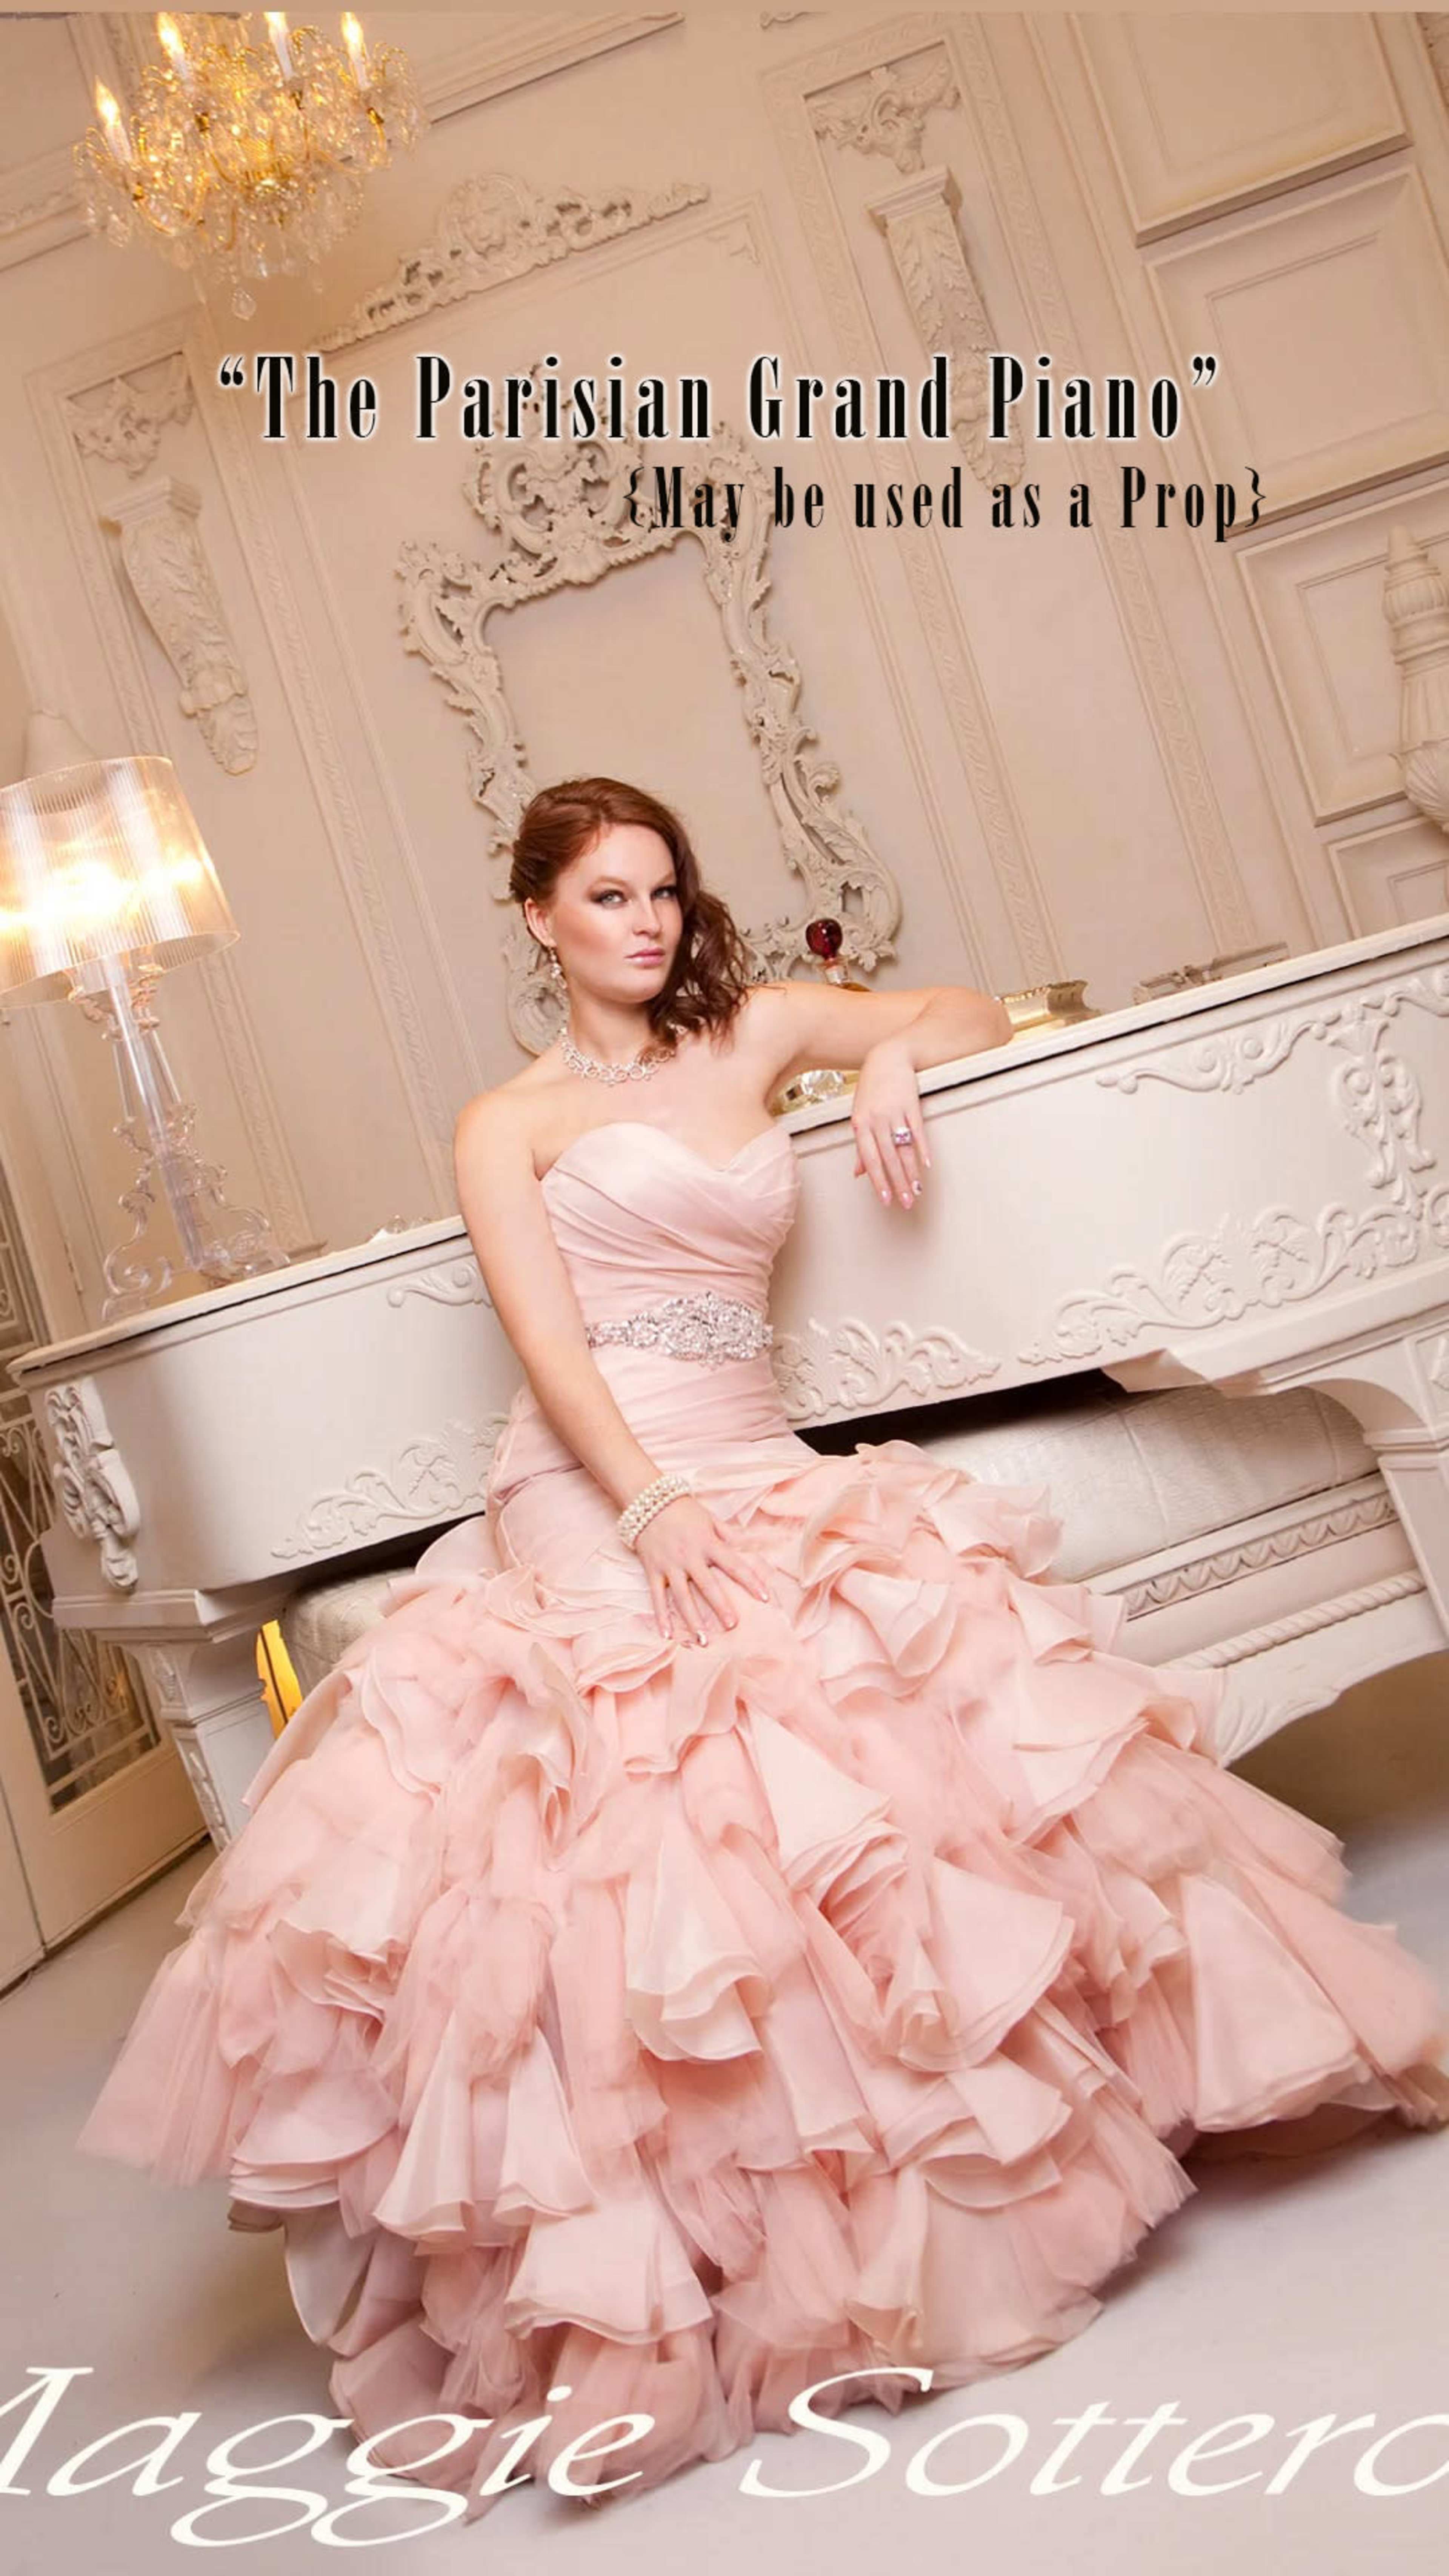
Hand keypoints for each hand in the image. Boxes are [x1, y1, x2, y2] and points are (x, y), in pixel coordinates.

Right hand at [631, 1493, 772, 1642]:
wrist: (647, 1500)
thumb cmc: (683, 1510)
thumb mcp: (710, 1518)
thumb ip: (729, 1534)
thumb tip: (750, 1546)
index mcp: (708, 1543)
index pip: (734, 1564)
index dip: (750, 1580)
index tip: (764, 1597)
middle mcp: (690, 1556)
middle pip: (708, 1585)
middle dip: (721, 1606)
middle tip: (732, 1625)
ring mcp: (670, 1565)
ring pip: (682, 1596)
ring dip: (693, 1619)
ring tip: (703, 1640)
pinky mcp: (653, 1570)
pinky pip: (656, 1596)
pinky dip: (660, 1616)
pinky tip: (667, 1635)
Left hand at [850, 1038, 930, 1209]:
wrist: (887, 1059)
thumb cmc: (871, 1089)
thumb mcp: (860, 1115)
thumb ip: (861, 1146)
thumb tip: (858, 1173)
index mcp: (860, 1125)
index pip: (870, 1160)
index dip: (878, 1182)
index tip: (886, 1200)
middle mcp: (876, 1120)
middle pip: (888, 1158)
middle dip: (898, 1183)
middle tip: (906, 1203)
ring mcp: (894, 1112)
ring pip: (903, 1148)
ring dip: (911, 1172)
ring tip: (917, 1191)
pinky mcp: (911, 1105)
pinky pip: (917, 1131)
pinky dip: (923, 1149)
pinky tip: (926, 1165)